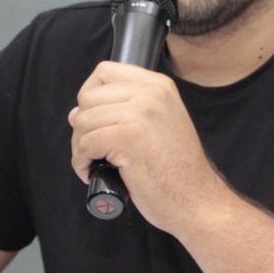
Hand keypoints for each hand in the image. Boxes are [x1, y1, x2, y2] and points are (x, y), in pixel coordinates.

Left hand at [69, 61, 226, 232]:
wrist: (197, 200)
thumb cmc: (177, 172)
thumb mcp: (157, 128)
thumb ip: (122, 113)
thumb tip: (75, 113)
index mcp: (158, 86)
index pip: (105, 72)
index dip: (90, 96)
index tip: (94, 120)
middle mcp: (150, 92)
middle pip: (89, 97)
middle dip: (82, 126)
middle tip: (92, 150)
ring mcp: (140, 113)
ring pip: (83, 121)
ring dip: (80, 146)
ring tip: (93, 163)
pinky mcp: (127, 137)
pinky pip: (85, 144)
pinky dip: (81, 161)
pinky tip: (90, 172)